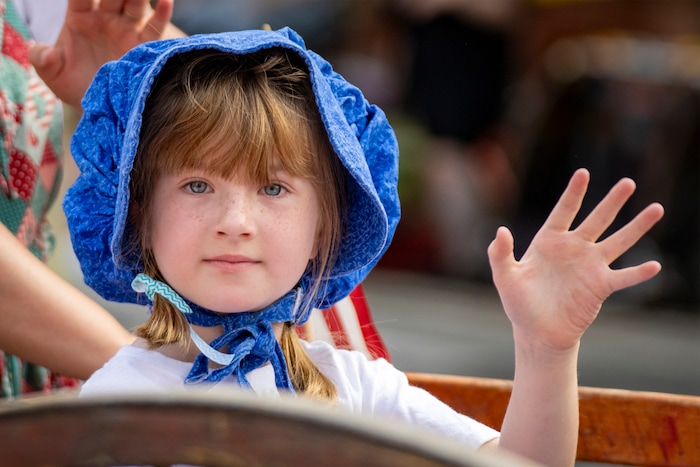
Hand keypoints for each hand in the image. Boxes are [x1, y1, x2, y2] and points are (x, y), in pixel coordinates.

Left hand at [29, 0, 184, 107]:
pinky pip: (154, 28)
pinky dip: (162, 14)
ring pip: (135, 6)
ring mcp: (125, 30)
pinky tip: (167, 2)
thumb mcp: (52, 74)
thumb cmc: (71, 84)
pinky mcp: (142, 46)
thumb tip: (43, 53)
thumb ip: (43, 60)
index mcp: (80, 17)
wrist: (96, 103)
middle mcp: (105, 19)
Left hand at [487, 168, 663, 351]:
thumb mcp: (505, 277)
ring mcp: (590, 266)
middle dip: (612, 201)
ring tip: (657, 209)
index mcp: (549, 241)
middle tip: (628, 182)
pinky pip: (623, 277)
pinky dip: (638, 273)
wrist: (537, 332)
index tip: (583, 173)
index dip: (574, 193)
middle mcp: (573, 249)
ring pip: (618, 241)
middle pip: (597, 219)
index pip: (564, 211)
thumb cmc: (519, 303)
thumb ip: (500, 254)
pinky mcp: (600, 286)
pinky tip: (654, 266)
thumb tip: (501, 231)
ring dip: (636, 227)